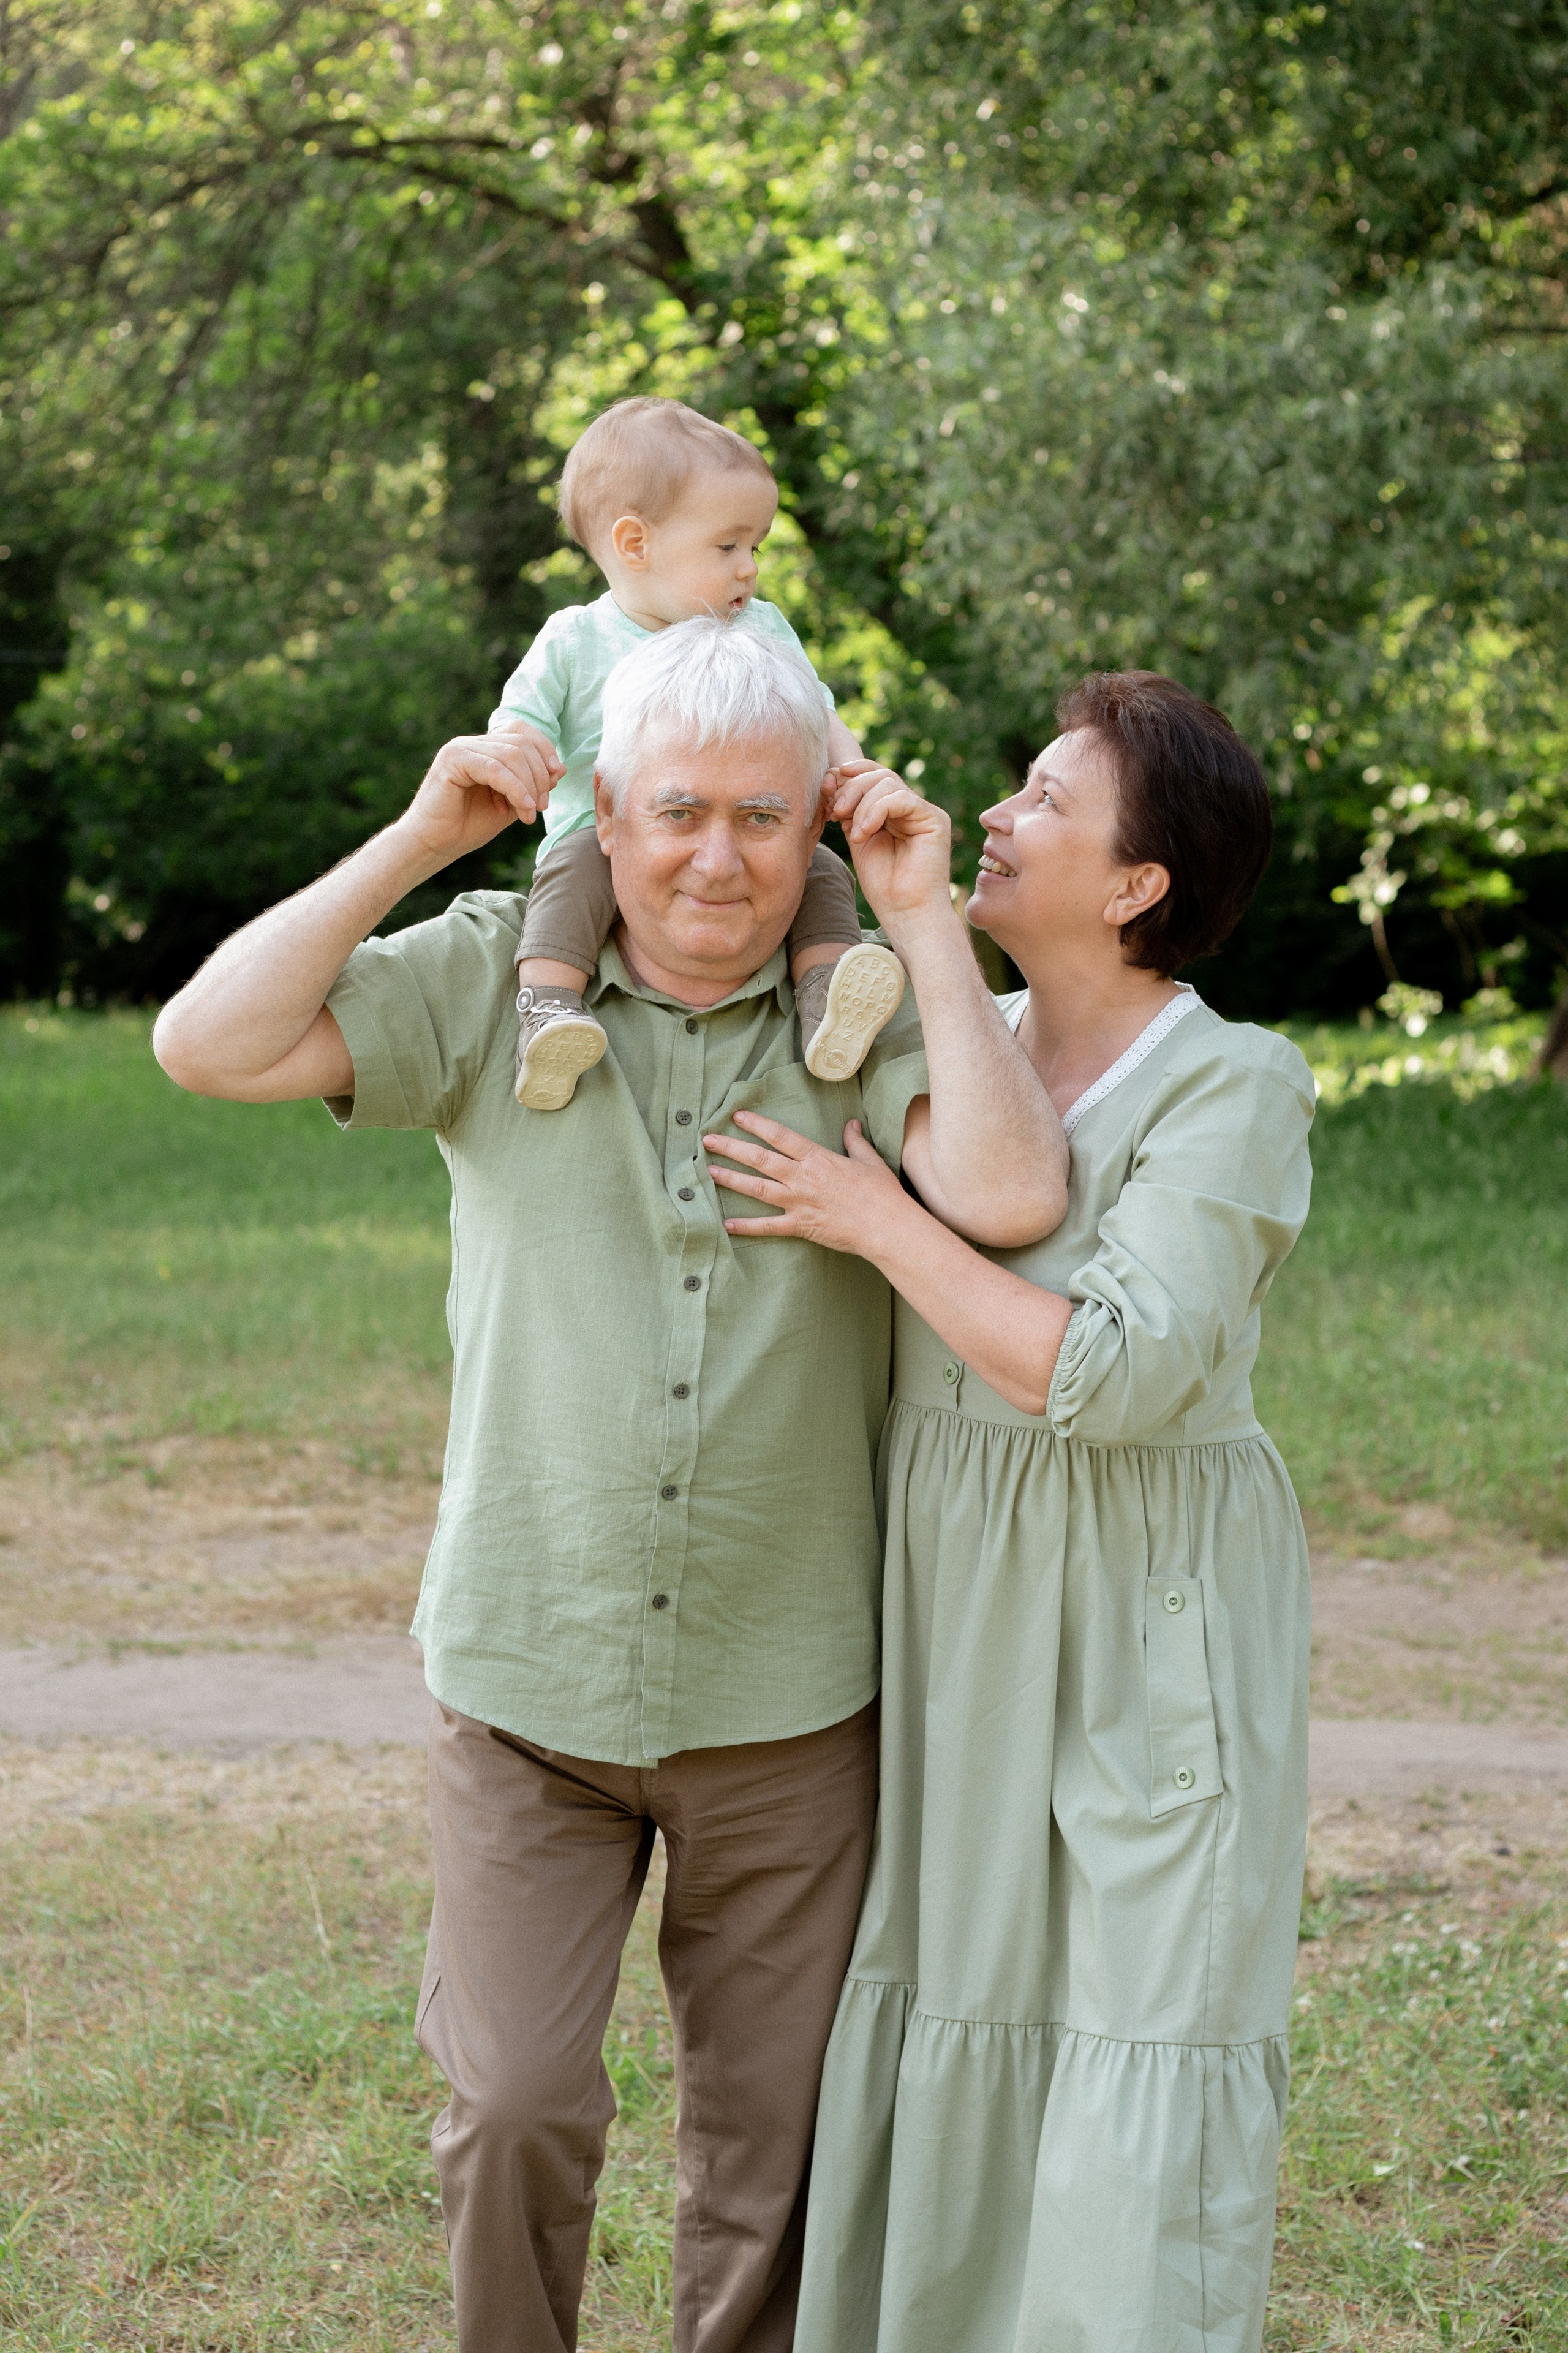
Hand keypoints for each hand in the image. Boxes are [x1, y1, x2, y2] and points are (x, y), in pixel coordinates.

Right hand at [396, 724, 559, 863]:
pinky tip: (524, 809)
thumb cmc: (468, 826)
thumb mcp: (511, 803)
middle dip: (540, 775)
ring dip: (529, 786)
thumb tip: (559, 769)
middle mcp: (473, 742)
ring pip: (512, 754)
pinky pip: (495, 768)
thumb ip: (531, 785)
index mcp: (486, 748)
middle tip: (543, 806)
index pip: (523, 731)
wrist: (433, 845)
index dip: (546, 751)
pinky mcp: (452, 759)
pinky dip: (515, 789)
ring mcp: (461, 748)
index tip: (557, 779)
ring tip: (530, 814)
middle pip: (522, 742)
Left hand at [703, 1111, 909, 1253]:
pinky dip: (746, 1226)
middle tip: (708, 1140)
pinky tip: (727, 1223)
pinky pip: (768, 1226)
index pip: (780, 1136)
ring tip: (709, 1172)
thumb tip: (850, 1125)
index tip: (737, 1116)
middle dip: (731, 1148)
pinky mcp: (800, 1226)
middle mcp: (802, 1178)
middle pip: (760, 1159)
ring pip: (757, 1188)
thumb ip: (855, 1142)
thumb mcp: (869, 1160)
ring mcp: (799, 1202)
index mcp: (818, 1158)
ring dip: (731, 1179)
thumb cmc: (881, 1193)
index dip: (756, 1124)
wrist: (887, 1227)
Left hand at [825, 760, 954, 937]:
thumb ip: (850, 810)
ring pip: (888, 782)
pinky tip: (864, 833)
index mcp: (892, 810)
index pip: (872, 775)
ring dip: (861, 804)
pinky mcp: (935, 819)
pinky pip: (901, 798)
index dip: (848, 775)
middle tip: (835, 812)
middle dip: (851, 788)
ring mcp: (923, 812)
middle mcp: (910, 808)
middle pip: (878, 774)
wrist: (905, 913)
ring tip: (854, 834)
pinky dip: (876, 810)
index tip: (826, 787)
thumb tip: (833, 777)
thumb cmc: (883, 885)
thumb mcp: (857, 838)